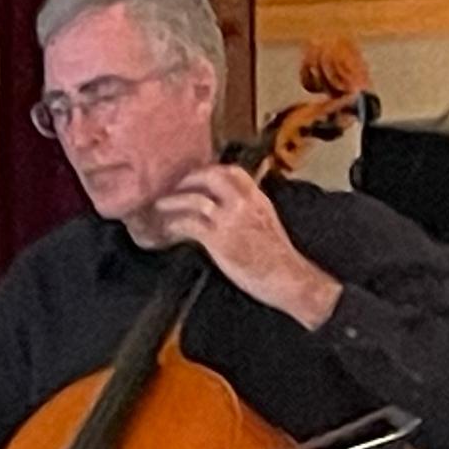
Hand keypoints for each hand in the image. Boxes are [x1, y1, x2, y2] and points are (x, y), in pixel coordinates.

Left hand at [140, 165, 342, 328]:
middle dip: (188, 178)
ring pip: (194, 199)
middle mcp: (244, 203)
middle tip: (173, 186)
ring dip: (173, 200)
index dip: (210, 169)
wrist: (288, 278)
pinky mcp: (219, 239)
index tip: (195, 174)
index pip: (232, 171)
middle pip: (210, 176)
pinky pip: (189, 224)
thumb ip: (248, 211)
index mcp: (257, 199)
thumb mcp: (266, 224)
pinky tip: (166, 229)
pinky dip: (173, 224)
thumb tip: (226, 209)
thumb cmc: (277, 258)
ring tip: (159, 204)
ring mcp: (230, 220)